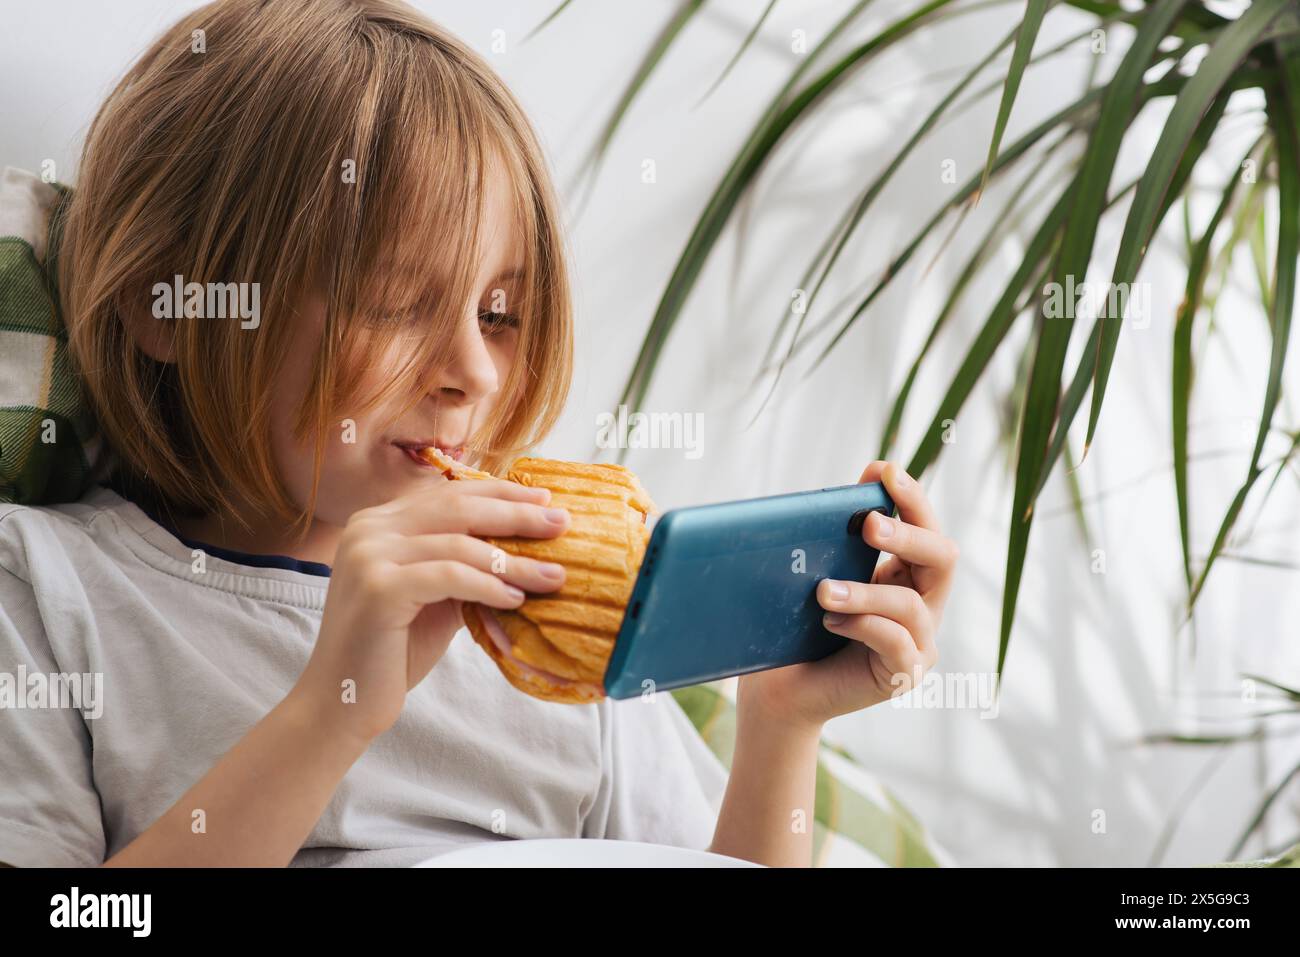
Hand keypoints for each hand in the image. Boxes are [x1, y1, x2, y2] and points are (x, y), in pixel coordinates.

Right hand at [293, 478, 570, 743]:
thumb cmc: (393, 650)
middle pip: (458, 508)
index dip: (501, 493)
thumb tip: (529, 545)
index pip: (450, 494)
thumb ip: (467, 566)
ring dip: (515, 560)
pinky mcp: (377, 588)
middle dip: (516, 514)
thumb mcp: (437, 597)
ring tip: (554, 576)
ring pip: (460, 544)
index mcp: (380, 521)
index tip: (546, 499)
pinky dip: (489, 586)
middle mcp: (369, 528)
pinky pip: (450, 577)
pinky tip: (516, 600)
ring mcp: (369, 555)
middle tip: (562, 524)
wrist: (343, 702)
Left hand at [738, 461, 957, 731]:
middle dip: (909, 535)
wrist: (779, 688)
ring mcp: (918, 643)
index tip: (884, 470)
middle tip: (870, 523)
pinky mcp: (903, 675)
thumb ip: (843, 531)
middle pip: (943, 559)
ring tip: (823, 590)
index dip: (912, 497)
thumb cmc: (800, 627)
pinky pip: (897, 643)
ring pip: (912, 605)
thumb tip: (868, 471)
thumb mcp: (822, 570)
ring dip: (867, 592)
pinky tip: (829, 621)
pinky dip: (863, 626)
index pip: (926, 528)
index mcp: (907, 574)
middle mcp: (922, 606)